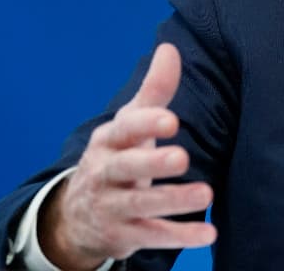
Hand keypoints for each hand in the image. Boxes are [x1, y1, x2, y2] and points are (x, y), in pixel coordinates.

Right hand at [37, 43, 216, 269]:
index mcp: (110, 141)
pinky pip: (152, 236)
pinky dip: (179, 236)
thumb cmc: (117, 155)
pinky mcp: (125, 234)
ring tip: (207, 195)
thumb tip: (170, 47)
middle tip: (181, 157)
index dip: (146, 124)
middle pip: (127, 168)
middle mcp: (106, 173)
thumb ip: (154, 90)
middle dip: (152, 163)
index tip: (170, 119)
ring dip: (173, 201)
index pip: (124, 130)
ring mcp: (112, 206)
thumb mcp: (129, 123)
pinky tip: (208, 235)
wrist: (75, 215)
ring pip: (140, 206)